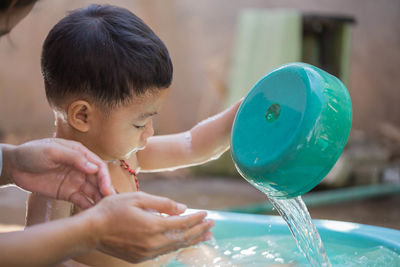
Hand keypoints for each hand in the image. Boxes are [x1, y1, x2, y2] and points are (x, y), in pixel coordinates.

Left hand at [1, 138, 114, 208]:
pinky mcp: (67, 193)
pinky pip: (81, 200)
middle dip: (105, 190)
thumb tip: (94, 168)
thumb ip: (74, 158)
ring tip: (105, 210)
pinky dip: (88, 206)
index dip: (104, 177)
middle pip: (98, 180)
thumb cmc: (33, 152)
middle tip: (110, 202)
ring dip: (99, 199)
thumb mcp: (53, 151)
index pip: (98, 166)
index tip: (106, 189)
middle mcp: (81, 168)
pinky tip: (93, 213)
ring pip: (92, 191)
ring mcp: (75, 181)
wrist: (14, 166)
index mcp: (80, 154)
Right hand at [87, 192, 213, 262]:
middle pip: (183, 237)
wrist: (90, 231)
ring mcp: (146, 253)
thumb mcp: (138, 198)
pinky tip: (183, 242)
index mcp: (153, 226)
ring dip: (192, 240)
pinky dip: (177, 246)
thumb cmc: (112, 210)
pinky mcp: (140, 258)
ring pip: (175, 247)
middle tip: (213, 225)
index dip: (196, 219)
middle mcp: (153, 243)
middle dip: (199, 231)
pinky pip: (164, 252)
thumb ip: (162, 203)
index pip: (183, 223)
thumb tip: (183, 208)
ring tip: (205, 236)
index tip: (207, 214)